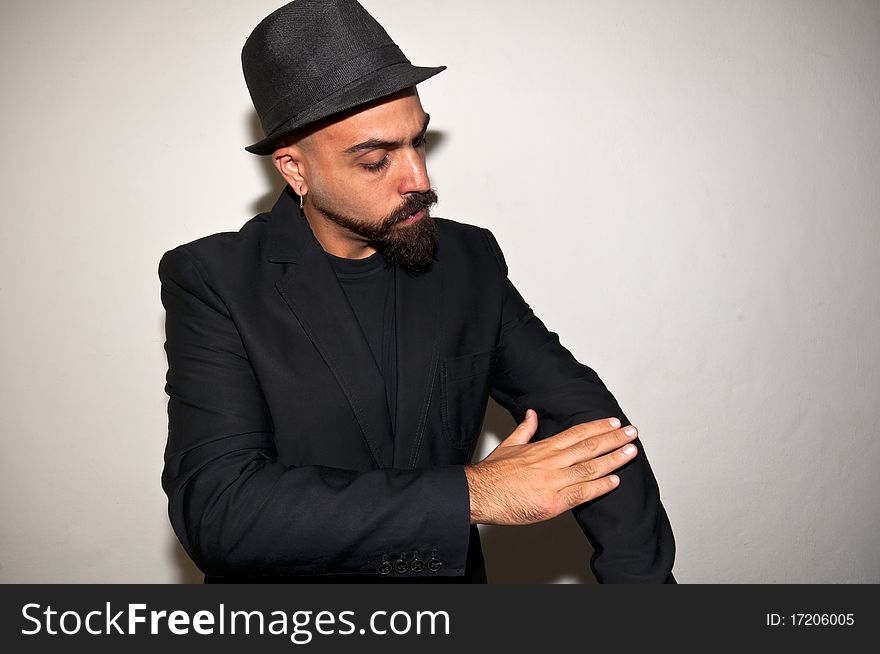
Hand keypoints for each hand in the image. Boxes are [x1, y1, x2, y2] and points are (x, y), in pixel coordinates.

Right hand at [463, 411, 638, 525]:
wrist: (478, 494)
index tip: (614, 423)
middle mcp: (551, 462)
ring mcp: (553, 481)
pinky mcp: (553, 502)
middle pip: (588, 447)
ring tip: (631, 451)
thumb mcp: (508, 445)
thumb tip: (531, 414)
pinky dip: (600, 486)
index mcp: (542, 448)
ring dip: (614, 459)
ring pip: (590, 468)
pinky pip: (582, 493)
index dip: (597, 428)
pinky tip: (615, 481)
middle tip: (632, 433)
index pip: (576, 434)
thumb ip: (525, 430)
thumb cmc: (491, 474)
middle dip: (613, 439)